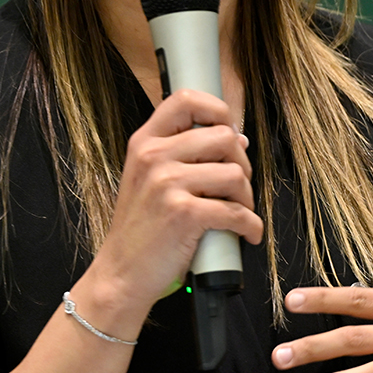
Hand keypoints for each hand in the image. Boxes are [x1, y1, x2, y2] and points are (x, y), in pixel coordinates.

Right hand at [87, 89, 263, 317]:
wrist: (121, 273)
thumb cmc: (140, 229)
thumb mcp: (149, 180)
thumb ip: (184, 155)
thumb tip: (239, 139)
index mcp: (145, 142)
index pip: (186, 99)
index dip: (217, 109)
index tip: (228, 130)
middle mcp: (154, 156)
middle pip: (223, 137)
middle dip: (242, 163)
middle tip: (237, 186)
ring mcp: (167, 184)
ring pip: (235, 174)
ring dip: (247, 197)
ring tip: (240, 212)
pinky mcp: (183, 214)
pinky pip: (236, 212)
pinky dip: (250, 225)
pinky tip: (246, 233)